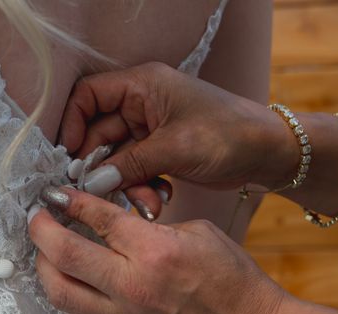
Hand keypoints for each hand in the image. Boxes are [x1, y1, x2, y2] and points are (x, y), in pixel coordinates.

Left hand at [28, 186, 286, 313]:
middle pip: (63, 255)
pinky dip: (69, 298)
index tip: (55, 196)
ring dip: (45, 268)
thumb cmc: (233, 280)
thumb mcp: (198, 232)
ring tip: (47, 253)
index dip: (69, 201)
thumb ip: (151, 226)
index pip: (96, 218)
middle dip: (40, 230)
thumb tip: (115, 223)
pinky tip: (75, 284)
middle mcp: (133, 286)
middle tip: (38, 219)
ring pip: (60, 293)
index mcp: (155, 251)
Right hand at [59, 62, 291, 194]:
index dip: (73, 124)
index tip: (69, 157)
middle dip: (103, 167)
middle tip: (101, 193)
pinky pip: (137, 170)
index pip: (89, 95)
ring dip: (127, 183)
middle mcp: (143, 104)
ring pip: (119, 158)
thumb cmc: (227, 135)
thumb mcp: (174, 149)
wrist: (268, 153)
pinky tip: (160, 199)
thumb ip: (128, 165)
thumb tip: (90, 183)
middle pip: (100, 133)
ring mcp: (152, 129)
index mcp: (143, 86)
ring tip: (147, 202)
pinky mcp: (162, 151)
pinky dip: (143, 187)